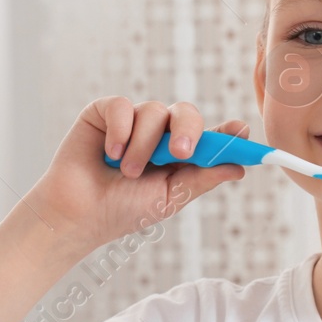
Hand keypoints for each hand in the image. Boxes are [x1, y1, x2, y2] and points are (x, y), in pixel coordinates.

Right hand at [24, 96, 247, 252]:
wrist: (78, 215)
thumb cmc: (121, 211)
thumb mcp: (169, 198)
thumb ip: (202, 179)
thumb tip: (239, 168)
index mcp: (177, 155)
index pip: (209, 136)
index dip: (227, 133)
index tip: (243, 132)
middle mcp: (158, 134)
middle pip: (186, 113)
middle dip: (187, 130)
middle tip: (179, 153)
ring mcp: (131, 121)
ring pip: (153, 111)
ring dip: (143, 145)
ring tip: (126, 173)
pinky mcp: (104, 112)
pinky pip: (122, 106)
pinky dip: (120, 131)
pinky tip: (109, 154)